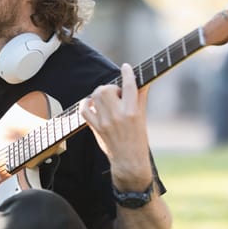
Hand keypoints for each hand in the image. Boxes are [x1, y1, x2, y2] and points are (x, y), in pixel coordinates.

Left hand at [80, 63, 152, 189]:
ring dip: (99, 94)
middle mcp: (118, 116)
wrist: (129, 161)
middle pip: (106, 89)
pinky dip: (86, 104)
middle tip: (116, 96)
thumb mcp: (143, 118)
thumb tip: (143, 82)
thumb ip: (141, 98)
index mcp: (133, 112)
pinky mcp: (96, 128)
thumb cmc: (138, 139)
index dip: (127, 73)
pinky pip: (84, 110)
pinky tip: (92, 105)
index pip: (129, 86)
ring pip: (95, 96)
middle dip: (110, 88)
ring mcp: (105, 122)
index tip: (126, 67)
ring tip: (107, 101)